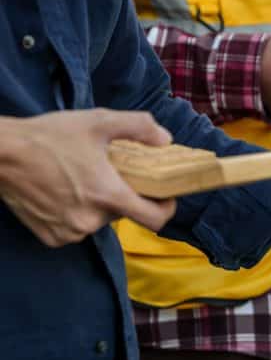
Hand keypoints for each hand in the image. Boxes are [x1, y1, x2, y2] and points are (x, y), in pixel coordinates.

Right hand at [0, 110, 176, 246]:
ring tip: (81, 180)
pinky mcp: (50, 237)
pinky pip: (76, 229)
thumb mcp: (98, 121)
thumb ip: (138, 127)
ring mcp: (69, 232)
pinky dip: (76, 214)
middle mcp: (90, 220)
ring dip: (97, 205)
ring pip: (99, 221)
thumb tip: (166, 139)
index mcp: (108, 196)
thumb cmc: (48, 137)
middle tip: (109, 174)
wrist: (0, 154)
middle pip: (123, 214)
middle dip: (121, 195)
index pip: (154, 219)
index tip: (165, 196)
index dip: (166, 208)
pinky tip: (64, 193)